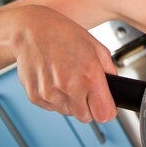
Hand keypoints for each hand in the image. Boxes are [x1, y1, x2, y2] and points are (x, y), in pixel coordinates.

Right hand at [9, 5, 117, 122]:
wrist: (31, 29)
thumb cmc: (63, 33)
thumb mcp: (95, 46)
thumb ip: (109, 70)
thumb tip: (114, 87)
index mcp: (89, 74)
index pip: (104, 114)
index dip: (106, 109)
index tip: (105, 104)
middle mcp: (69, 87)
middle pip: (86, 117)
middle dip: (88, 105)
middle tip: (84, 87)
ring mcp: (50, 93)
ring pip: (68, 112)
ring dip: (70, 101)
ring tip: (66, 78)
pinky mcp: (35, 97)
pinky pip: (51, 107)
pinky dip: (55, 98)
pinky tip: (54, 79)